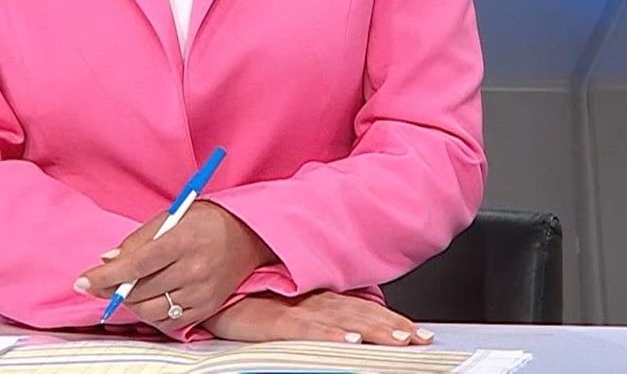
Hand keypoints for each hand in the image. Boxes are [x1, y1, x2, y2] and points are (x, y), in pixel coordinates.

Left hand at [74, 202, 273, 330]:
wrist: (249, 234)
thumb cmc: (206, 220)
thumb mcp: (172, 216)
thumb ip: (138, 239)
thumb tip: (107, 261)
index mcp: (183, 240)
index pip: (136, 264)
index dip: (106, 277)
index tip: (82, 282)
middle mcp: (195, 269)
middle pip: (140, 290)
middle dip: (113, 290)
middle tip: (101, 283)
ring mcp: (203, 293)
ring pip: (151, 310)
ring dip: (131, 303)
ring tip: (126, 290)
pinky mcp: (208, 308)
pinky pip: (169, 322)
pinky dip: (151, 314)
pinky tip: (148, 300)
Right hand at [203, 291, 435, 346]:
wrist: (206, 282)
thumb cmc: (240, 295)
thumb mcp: (282, 302)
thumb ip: (312, 311)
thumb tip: (346, 324)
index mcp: (315, 296)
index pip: (360, 309)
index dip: (389, 320)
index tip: (417, 332)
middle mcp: (309, 299)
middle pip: (358, 315)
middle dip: (392, 328)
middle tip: (420, 340)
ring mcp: (291, 309)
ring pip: (340, 321)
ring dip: (371, 331)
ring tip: (399, 340)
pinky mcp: (270, 322)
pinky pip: (304, 330)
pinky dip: (328, 335)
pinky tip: (349, 343)